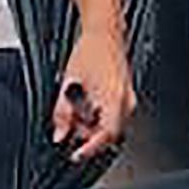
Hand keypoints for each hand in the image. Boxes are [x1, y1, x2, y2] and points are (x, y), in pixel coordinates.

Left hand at [54, 23, 134, 163]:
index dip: (91, 148)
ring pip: (109, 127)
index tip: (76, 155)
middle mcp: (127, 103)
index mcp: (114, 98)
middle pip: (107, 134)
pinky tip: (84, 105)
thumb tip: (59, 135)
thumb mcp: (68, 83)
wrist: (105, 33)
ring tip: (74, 109)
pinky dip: (95, 117)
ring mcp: (128, 101)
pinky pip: (112, 117)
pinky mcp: (125, 99)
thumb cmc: (89, 51)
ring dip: (89, 126)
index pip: (107, 134)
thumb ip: (63, 112)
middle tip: (68, 124)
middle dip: (86, 134)